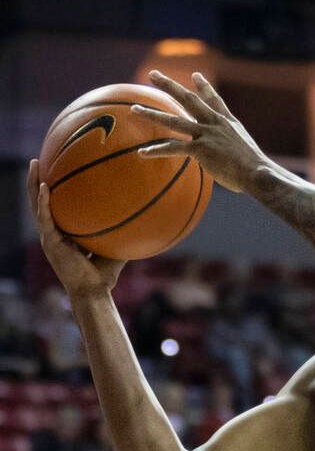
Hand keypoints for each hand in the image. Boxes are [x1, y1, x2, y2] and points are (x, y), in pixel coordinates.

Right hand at [27, 159, 125, 299]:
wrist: (95, 290)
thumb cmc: (107, 270)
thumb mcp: (115, 242)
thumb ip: (122, 226)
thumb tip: (144, 207)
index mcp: (64, 231)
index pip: (56, 205)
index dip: (53, 188)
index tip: (56, 167)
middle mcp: (54, 232)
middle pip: (41, 201)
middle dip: (38, 179)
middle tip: (38, 159)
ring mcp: (49, 237)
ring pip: (37, 205)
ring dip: (34, 184)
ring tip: (35, 164)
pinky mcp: (50, 243)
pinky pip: (45, 218)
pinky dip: (43, 202)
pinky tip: (43, 186)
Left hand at [133, 71, 270, 193]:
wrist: (257, 172)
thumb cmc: (254, 168)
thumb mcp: (245, 150)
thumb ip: (231, 148)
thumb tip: (229, 157)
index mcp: (228, 122)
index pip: (214, 99)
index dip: (204, 86)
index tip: (195, 75)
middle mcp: (215, 123)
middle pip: (188, 99)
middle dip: (169, 85)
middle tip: (153, 74)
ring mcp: (207, 134)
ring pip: (174, 120)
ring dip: (152, 114)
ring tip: (134, 109)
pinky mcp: (200, 149)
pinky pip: (173, 148)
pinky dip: (157, 150)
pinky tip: (142, 153)